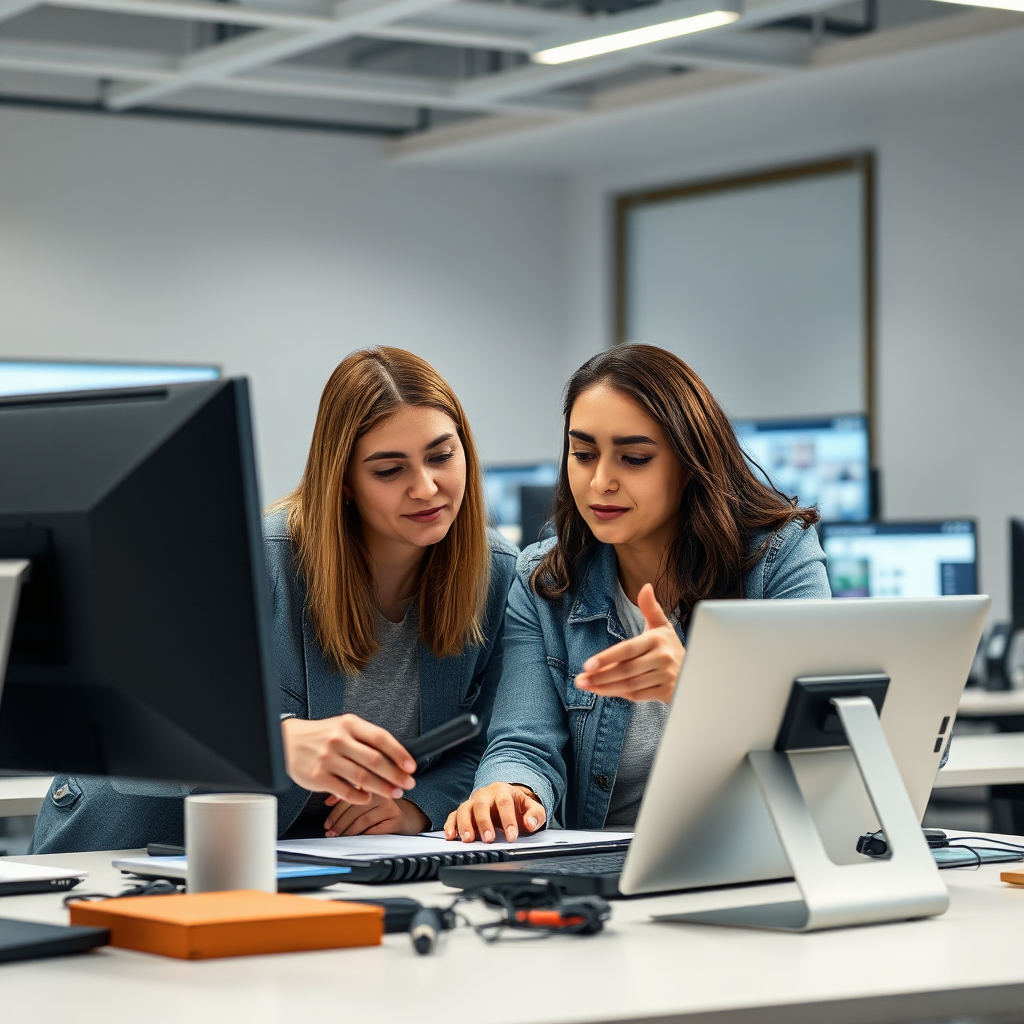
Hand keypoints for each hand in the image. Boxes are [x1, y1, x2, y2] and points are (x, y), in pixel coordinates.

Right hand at [281, 714, 416, 804]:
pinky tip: (368, 798)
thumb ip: (366, 739)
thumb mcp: (344, 727)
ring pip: (363, 778)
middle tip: (408, 784)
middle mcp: (339, 740)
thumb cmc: (321, 735)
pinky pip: (345, 791)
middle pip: (375, 760)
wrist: (286, 741)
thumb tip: (395, 757)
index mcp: (350, 724)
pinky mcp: (318, 777)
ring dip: (383, 788)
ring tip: (394, 793)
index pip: (381, 738)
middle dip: (396, 775)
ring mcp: (328, 759)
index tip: (411, 766)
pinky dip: (360, 797)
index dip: (399, 753)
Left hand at [323, 793, 429, 835]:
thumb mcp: (366, 797)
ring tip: (340, 837)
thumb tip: (327, 801)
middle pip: (355, 810)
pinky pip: (375, 830)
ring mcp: (391, 806)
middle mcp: (382, 792)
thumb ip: (348, 794)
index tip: (327, 824)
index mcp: (372, 783)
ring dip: (348, 832)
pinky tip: (356, 840)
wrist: (409, 815)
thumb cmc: (382, 806)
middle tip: (330, 833)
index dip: (335, 813)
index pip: (349, 797)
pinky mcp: (397, 820)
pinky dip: (363, 837)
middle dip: (340, 824)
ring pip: (363, 821)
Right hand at [444, 783, 545, 842]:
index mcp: (502, 791)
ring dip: (465, 824)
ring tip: (468, 840)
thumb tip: (530, 823)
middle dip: (484, 822)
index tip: (511, 836)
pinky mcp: (464, 812)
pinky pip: (453, 816)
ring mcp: (472, 802)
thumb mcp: (531, 808)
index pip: (504, 803)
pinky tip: (451, 836)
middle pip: (481, 805)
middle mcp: (485, 795)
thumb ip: (535, 814)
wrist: (505, 800)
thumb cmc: (517, 806)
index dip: (507, 820)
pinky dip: (451, 825)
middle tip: (488, 839)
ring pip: (464, 809)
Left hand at [574, 583, 683, 702]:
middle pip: (626, 670)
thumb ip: (650, 607)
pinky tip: (605, 691)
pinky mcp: (668, 692)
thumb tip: (646, 587)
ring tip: (588, 686)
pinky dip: (620, 695)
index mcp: (657, 639)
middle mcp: (663, 658)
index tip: (587, 665)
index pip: (627, 649)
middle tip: (580, 680)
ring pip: (630, 685)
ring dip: (606, 688)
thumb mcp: (661, 625)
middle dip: (600, 676)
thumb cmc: (668, 646)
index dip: (607, 658)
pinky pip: (639, 696)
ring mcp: (666, 676)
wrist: (695, 670)